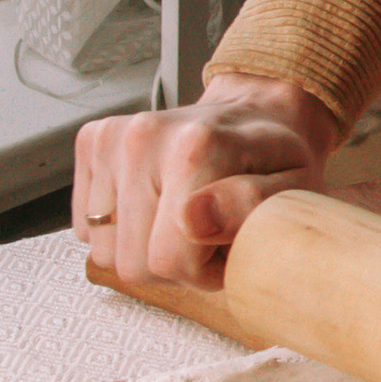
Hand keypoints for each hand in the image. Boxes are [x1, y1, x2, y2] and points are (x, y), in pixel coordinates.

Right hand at [73, 74, 339, 285]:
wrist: (254, 111)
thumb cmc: (275, 158)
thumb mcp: (293, 190)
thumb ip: (251, 207)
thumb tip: (194, 220)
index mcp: (196, 149)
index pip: (169, 260)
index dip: (205, 270)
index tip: (227, 245)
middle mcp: (144, 138)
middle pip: (133, 263)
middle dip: (175, 262)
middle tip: (207, 231)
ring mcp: (111, 138)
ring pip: (106, 251)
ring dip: (146, 247)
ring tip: (182, 217)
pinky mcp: (92, 143)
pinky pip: (87, 226)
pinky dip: (122, 227)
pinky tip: (155, 202)